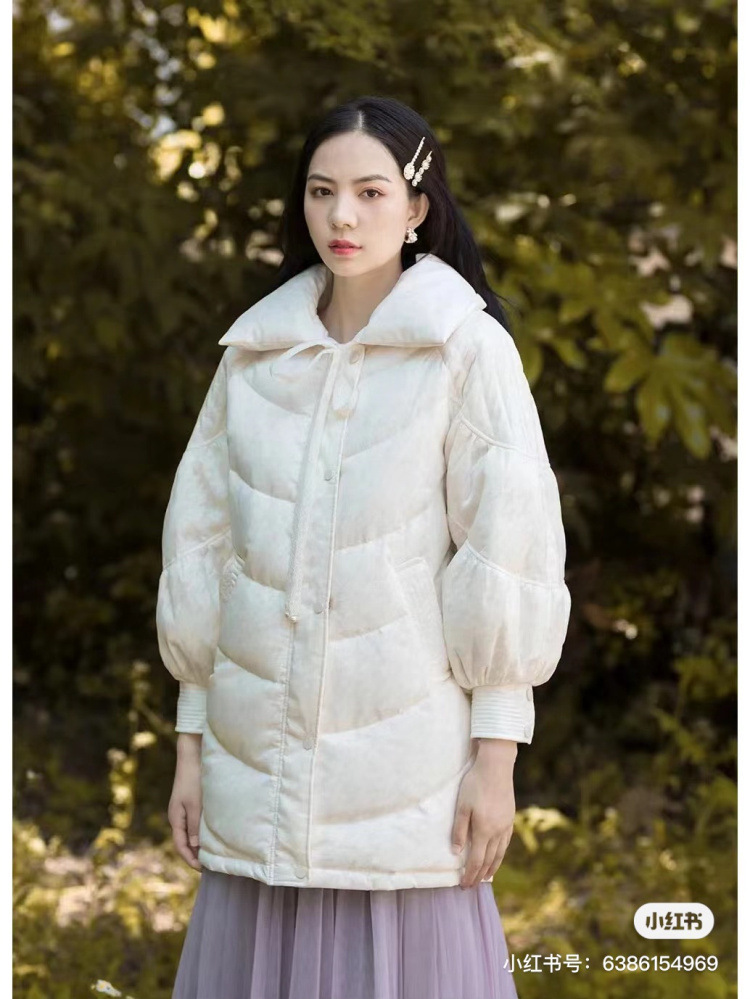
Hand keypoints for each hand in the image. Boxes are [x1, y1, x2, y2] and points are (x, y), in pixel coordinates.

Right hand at [168, 733, 202, 870]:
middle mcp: (177, 817)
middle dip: (194, 855)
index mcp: (176, 819)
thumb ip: (194, 826)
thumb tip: (195, 846)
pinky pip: (193, 824)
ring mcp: (183, 811)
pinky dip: (200, 833)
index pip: (181, 846)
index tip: (203, 869)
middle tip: (209, 866)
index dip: (191, 860)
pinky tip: (211, 835)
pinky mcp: (189, 804)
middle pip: (184, 842)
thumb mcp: (195, 805)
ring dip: (198, 845)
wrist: (191, 758)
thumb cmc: (193, 780)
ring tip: (211, 854)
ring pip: (189, 834)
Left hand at [451, 739, 516, 887]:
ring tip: (486, 877)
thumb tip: (456, 852)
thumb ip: (459, 830)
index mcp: (484, 830)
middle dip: (480, 875)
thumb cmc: (475, 784)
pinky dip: (500, 853)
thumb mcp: (461, 806)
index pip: (476, 860)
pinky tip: (497, 855)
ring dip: (492, 867)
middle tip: (473, 885)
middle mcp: (497, 831)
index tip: (464, 885)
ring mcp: (506, 825)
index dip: (470, 875)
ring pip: (500, 853)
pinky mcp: (510, 818)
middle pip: (489, 860)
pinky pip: (505, 842)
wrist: (496, 767)